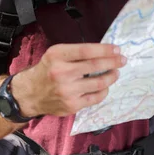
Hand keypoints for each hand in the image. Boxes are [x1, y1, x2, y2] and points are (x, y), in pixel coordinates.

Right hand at [11, 43, 126, 117]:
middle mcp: (61, 73)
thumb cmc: (47, 70)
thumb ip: (75, 53)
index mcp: (57, 56)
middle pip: (94, 66)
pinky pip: (95, 98)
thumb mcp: (55, 54)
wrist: (30, 93)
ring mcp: (67, 91)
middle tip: (122, 60)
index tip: (117, 49)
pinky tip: (105, 86)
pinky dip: (104, 91)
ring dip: (111, 76)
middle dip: (112, 62)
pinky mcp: (72, 105)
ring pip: (98, 83)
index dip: (104, 49)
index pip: (86, 50)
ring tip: (116, 72)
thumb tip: (104, 51)